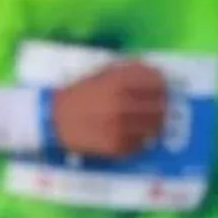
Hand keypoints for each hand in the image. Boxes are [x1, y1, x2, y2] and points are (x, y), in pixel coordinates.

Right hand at [49, 60, 168, 158]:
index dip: (163, 86)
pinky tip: (137, 135)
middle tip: (161, 107)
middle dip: (162, 106)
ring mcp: (120, 127)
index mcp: (120, 82)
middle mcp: (122, 104)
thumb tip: (157, 74)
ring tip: (152, 123)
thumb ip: (129, 71)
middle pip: (160, 107)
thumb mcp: (104, 73)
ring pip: (154, 127)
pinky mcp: (116, 147)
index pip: (157, 83)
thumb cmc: (82, 93)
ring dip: (156, 125)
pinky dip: (142, 140)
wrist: (54, 118)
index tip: (163, 88)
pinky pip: (140, 144)